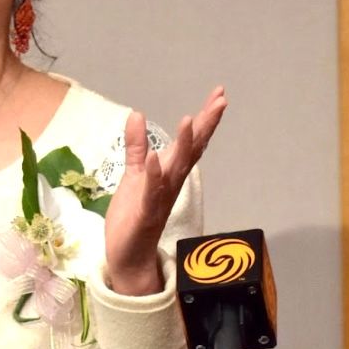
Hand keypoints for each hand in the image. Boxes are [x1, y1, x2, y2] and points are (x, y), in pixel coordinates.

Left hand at [103, 86, 227, 295]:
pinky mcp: (146, 212)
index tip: (219, 95)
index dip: (205, 119)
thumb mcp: (133, 174)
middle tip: (220, 101)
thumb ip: (136, 146)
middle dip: (206, 125)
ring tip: (189, 119)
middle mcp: (172, 182)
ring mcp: (161, 197)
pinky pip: (153, 191)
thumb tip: (137, 115)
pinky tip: (156, 157)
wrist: (128, 253)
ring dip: (184, 144)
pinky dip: (155, 174)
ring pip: (177, 167)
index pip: (192, 141)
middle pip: (193, 150)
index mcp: (170, 172)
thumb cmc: (133, 213)